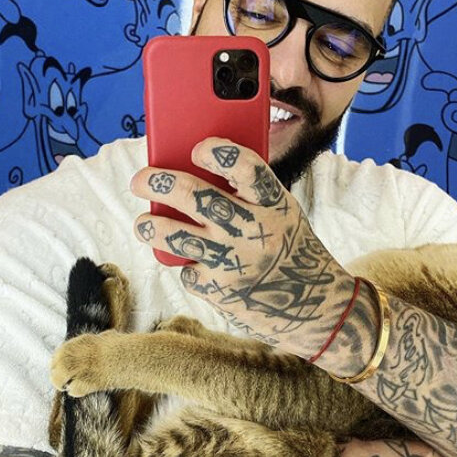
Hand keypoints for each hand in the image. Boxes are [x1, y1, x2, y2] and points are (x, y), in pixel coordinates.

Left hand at [129, 138, 355, 357]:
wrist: (315, 307)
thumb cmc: (289, 249)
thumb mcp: (283, 216)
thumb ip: (249, 197)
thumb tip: (192, 173)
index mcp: (275, 204)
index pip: (244, 167)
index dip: (216, 152)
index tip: (197, 149)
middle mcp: (254, 230)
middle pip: (197, 196)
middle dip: (161, 183)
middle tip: (141, 179)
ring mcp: (234, 261)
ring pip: (177, 235)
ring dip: (151, 226)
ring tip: (143, 223)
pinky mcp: (220, 290)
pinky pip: (188, 271)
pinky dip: (186, 265)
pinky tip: (191, 262)